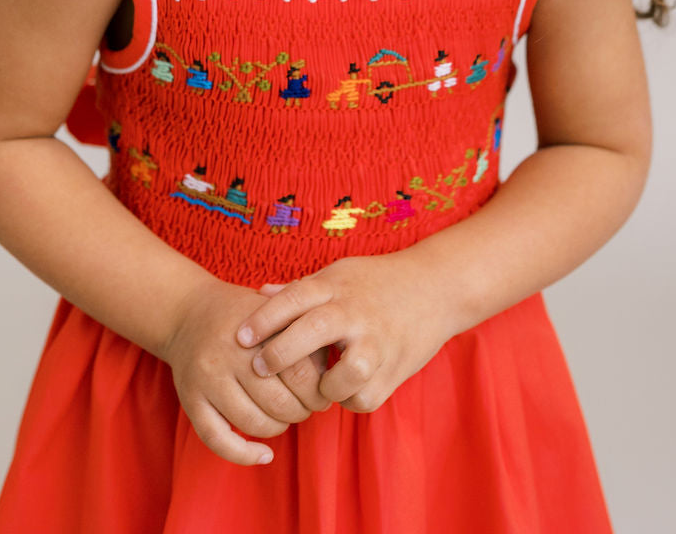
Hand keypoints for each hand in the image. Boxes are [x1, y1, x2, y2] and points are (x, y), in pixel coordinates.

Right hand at [161, 275, 328, 466]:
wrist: (187, 311)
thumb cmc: (244, 316)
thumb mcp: (274, 311)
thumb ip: (302, 334)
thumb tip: (332, 374)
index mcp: (256, 330)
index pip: (300, 372)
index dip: (318, 391)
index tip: (322, 393)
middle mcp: (229, 354)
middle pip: (279, 402)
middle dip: (301, 412)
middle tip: (306, 407)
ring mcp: (206, 379)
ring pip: (252, 422)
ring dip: (277, 428)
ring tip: (284, 418)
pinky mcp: (190, 400)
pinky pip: (217, 439)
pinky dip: (244, 454)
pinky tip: (264, 455)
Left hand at [235, 251, 458, 413]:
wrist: (435, 288)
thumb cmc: (376, 281)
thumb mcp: (339, 274)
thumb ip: (301, 289)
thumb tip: (259, 294)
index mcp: (337, 286)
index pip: (294, 297)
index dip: (264, 318)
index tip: (240, 337)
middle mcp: (356, 312)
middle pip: (312, 332)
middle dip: (280, 354)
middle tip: (260, 368)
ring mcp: (378, 342)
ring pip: (344, 375)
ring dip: (324, 386)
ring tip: (318, 384)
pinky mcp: (395, 369)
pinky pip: (363, 397)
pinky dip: (349, 400)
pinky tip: (346, 389)